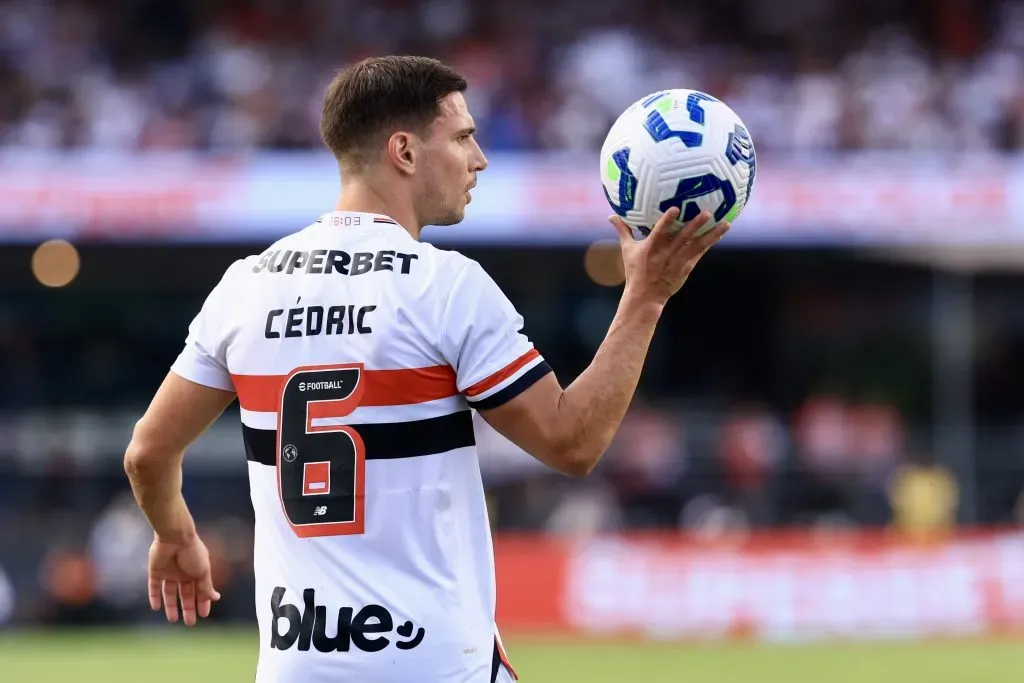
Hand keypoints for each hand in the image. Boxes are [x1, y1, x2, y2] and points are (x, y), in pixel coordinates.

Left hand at [148, 534, 220, 625]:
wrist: (174, 537)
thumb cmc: (192, 552)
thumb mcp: (203, 571)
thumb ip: (207, 586)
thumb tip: (216, 598)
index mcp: (196, 571)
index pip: (200, 590)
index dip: (202, 603)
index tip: (204, 615)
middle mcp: (183, 573)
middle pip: (185, 594)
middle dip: (188, 608)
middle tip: (190, 623)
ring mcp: (169, 572)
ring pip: (169, 593)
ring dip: (171, 606)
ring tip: (173, 620)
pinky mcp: (155, 571)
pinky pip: (154, 587)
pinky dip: (154, 597)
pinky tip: (156, 607)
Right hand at [610, 208, 728, 304]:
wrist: (646, 296)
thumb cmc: (635, 271)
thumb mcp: (627, 250)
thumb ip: (623, 231)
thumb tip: (611, 216)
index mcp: (651, 247)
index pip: (660, 231)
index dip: (668, 220)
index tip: (676, 208)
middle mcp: (666, 253)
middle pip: (683, 237)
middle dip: (695, 225)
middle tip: (707, 212)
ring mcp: (678, 261)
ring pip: (697, 245)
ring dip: (711, 234)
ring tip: (725, 223)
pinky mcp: (686, 267)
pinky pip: (700, 252)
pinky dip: (710, 242)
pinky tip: (721, 232)